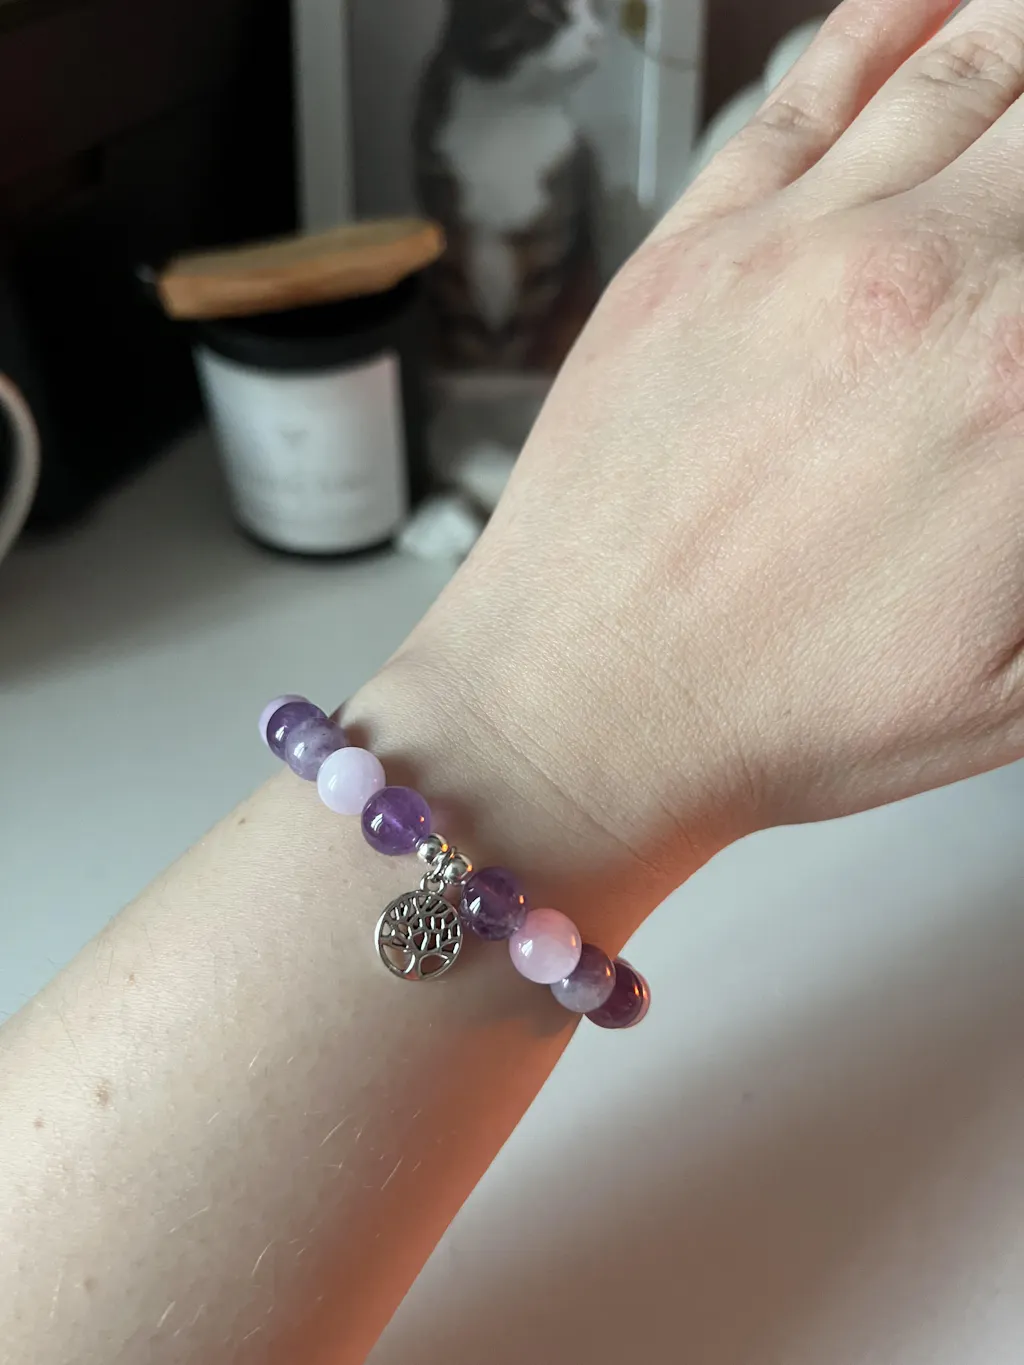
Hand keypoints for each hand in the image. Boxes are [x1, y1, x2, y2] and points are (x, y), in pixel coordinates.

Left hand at [362, 0, 1023, 914]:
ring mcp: (792, 247)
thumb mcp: (1017, 676)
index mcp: (1019, 382)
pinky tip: (934, 4)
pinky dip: (891, 20)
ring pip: (969, 64)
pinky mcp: (689, 248)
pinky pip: (811, 88)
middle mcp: (919, 280)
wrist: (581, 709)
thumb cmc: (782, 713)